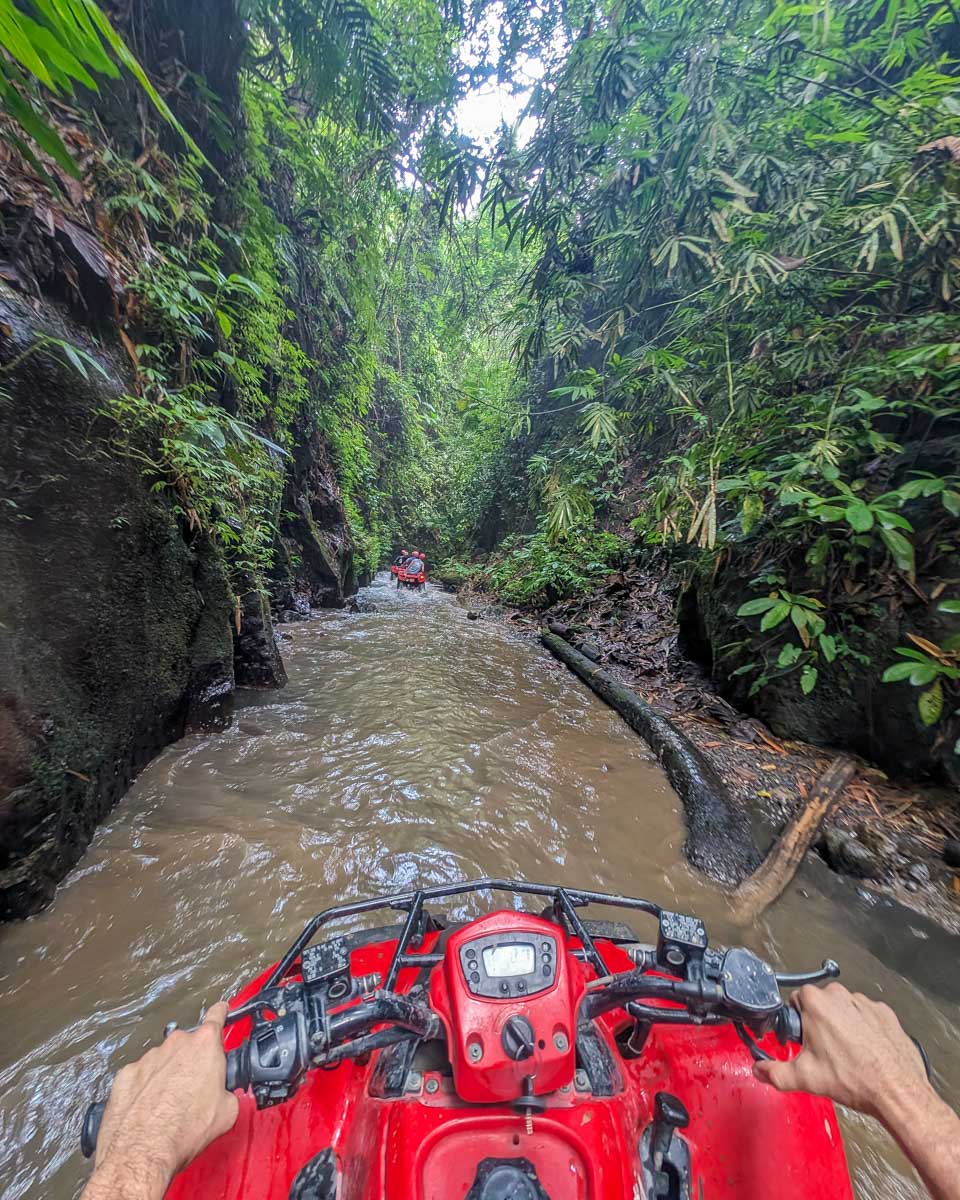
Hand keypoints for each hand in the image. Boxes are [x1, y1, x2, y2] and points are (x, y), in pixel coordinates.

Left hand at [83, 1003, 238, 1199]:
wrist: (142, 1151)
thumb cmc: (182, 1131)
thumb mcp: (227, 1113)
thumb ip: (229, 1092)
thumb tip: (225, 1096)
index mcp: (204, 1046)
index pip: (216, 1016)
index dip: (221, 1013)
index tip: (221, 1010)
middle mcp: (175, 1045)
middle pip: (188, 1046)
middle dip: (192, 1063)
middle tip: (194, 1090)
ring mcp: (147, 1058)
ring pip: (163, 1062)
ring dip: (167, 1078)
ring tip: (168, 1108)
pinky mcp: (125, 1075)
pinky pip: (140, 1077)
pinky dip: (145, 1089)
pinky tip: (148, 1111)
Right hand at [753, 982, 928, 1117]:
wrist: (897, 1091)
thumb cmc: (853, 1079)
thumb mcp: (805, 1078)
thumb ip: (774, 1072)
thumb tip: (759, 1070)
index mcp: (816, 1003)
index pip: (795, 1001)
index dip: (797, 1022)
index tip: (803, 1040)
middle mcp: (840, 995)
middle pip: (820, 1004)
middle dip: (819, 1024)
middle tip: (824, 1052)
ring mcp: (865, 1002)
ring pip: (844, 1009)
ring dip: (842, 1026)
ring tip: (848, 1055)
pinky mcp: (885, 1012)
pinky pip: (867, 1016)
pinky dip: (865, 1029)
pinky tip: (867, 1052)